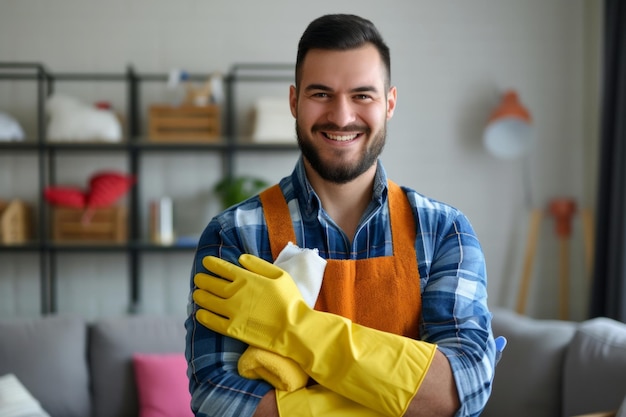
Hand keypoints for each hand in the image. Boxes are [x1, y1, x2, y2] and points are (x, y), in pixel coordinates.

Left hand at [193, 254, 308, 350]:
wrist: (293, 328)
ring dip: (201, 296)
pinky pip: (212, 322)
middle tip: (198, 279)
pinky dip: (204, 317)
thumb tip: (241, 258)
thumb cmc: (290, 300)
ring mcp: (232, 311)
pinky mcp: (233, 329)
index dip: (212, 264)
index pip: (223, 268)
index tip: (205, 262)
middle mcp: (236, 293)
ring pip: (209, 302)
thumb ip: (259, 265)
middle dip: (203, 280)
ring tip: (196, 294)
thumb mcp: (280, 275)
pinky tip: (200, 314)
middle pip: (212, 284)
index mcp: (247, 279)